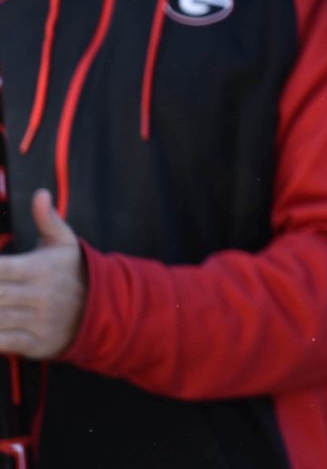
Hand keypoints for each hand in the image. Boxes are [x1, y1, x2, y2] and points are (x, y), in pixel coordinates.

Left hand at [0, 191, 86, 358]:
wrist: (106, 309)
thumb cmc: (73, 271)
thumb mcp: (64, 243)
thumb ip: (48, 219)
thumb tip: (40, 194)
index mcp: (41, 268)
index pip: (1, 268)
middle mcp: (40, 296)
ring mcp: (39, 321)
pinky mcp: (37, 343)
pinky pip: (3, 343)